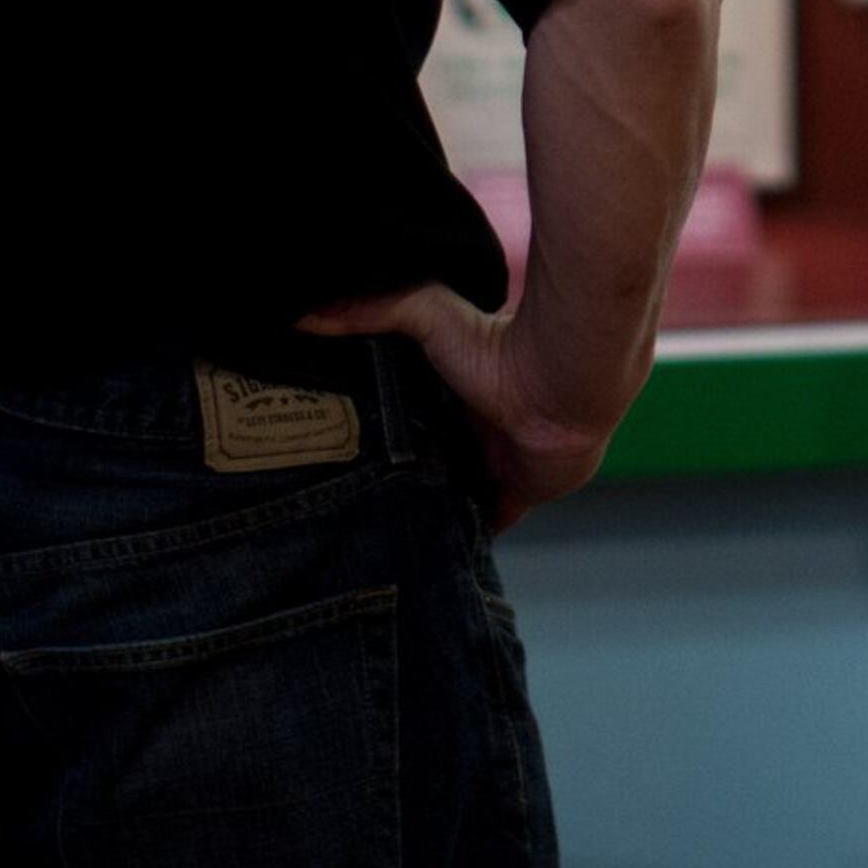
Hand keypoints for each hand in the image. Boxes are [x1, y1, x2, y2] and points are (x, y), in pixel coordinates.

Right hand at [302, 282, 621, 528]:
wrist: (564, 384)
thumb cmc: (501, 346)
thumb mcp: (427, 316)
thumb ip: (372, 310)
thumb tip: (302, 310)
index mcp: (449, 392)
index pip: (405, 418)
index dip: (376, 433)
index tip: (334, 449)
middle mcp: (468, 431)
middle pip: (422, 461)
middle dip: (396, 477)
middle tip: (345, 502)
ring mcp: (492, 467)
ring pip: (447, 499)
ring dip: (426, 511)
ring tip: (376, 536)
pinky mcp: (513, 500)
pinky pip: (479, 530)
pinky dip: (460, 543)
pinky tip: (431, 557)